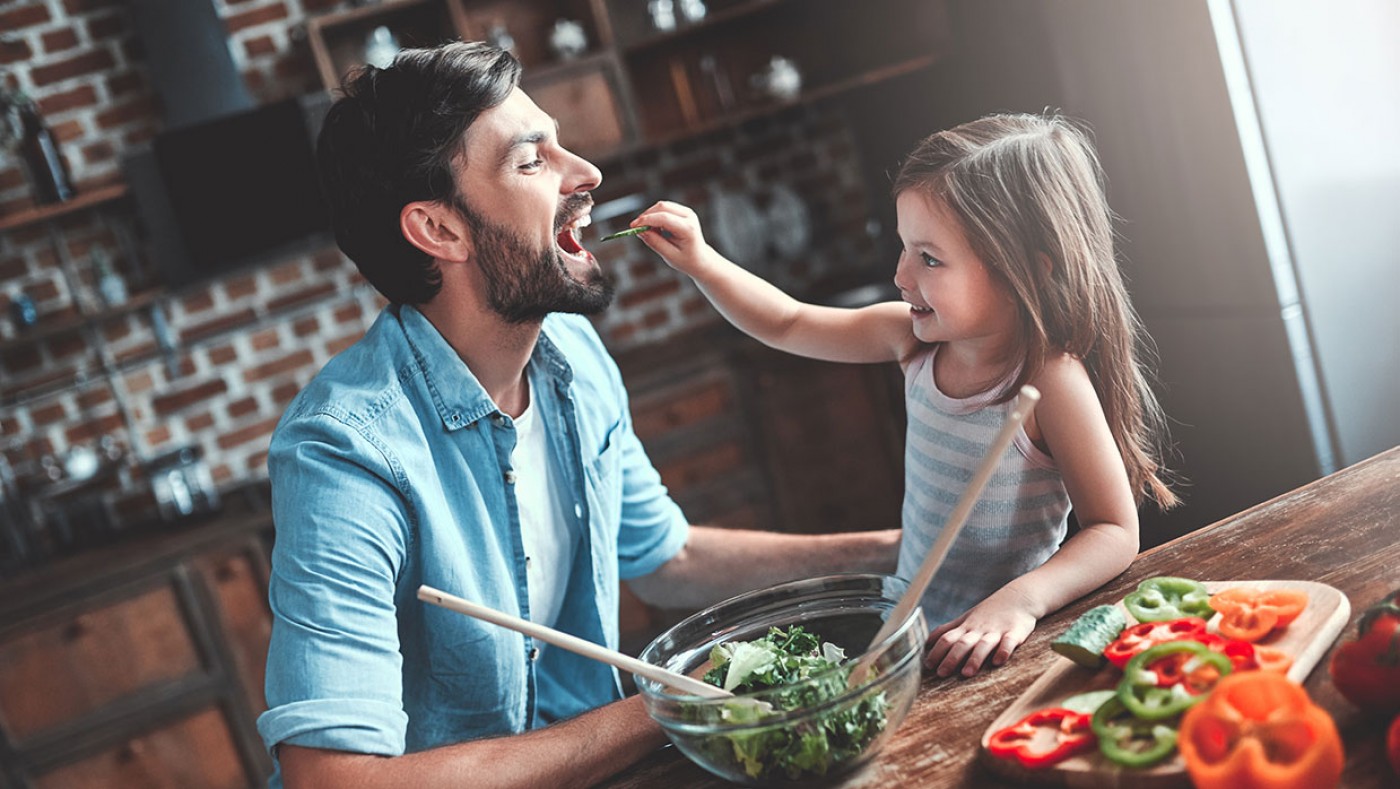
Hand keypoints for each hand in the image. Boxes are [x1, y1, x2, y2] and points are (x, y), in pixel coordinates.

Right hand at [633, 201, 714, 275]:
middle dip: (646, 216)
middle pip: (662, 207)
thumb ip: (655, 242)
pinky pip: (664, 209)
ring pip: (662, 206)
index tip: (632, 226)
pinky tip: (655, 229)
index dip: (646, 220)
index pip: (664, 218)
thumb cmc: (687, 260)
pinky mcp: (682, 211)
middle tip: (635, 228)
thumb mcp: (669, 255)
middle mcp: (689, 216)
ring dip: (650, 216)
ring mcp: (687, 212)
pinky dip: (655, 216)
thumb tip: (640, 231)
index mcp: (688, 228)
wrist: (700, 259)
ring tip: (648, 232)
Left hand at [923, 586, 1037, 677]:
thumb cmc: (988, 612)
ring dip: (975, 658)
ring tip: (967, 673)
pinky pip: (1009, 642)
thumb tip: (927, 641)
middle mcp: (979, 630)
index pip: (947, 638)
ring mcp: (997, 631)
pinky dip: (1004, 651)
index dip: (936, 651)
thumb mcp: (966, 618)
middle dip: (951, 658)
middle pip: (962, 643)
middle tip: (941, 673)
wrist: (1018, 596)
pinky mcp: (1015, 632)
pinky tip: (998, 661)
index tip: (927, 666)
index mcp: (966, 627)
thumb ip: (948, 630)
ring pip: (983, 644)